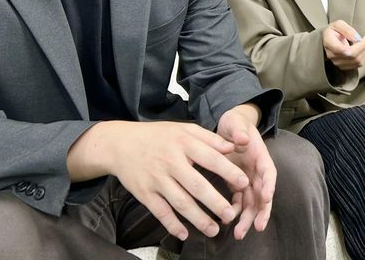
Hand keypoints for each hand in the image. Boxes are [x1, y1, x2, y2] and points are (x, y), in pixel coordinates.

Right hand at [69, 120, 248, 241]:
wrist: (121, 143)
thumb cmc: (159, 136)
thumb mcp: (184, 129)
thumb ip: (209, 138)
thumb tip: (234, 147)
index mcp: (184, 144)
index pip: (211, 159)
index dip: (228, 171)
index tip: (244, 183)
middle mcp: (171, 162)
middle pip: (196, 185)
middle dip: (215, 202)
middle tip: (231, 215)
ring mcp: (157, 179)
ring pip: (180, 202)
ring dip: (198, 218)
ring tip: (215, 229)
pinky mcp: (144, 193)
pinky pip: (160, 212)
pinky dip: (172, 224)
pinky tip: (185, 234)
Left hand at [217, 105, 276, 239]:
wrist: (229, 126)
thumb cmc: (235, 123)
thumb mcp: (236, 122)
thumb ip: (240, 131)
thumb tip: (243, 140)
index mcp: (260, 155)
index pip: (268, 172)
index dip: (269, 185)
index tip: (267, 198)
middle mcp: (257, 170)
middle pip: (263, 193)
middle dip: (261, 211)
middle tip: (258, 227)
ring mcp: (247, 178)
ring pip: (251, 201)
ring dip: (247, 217)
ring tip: (239, 234)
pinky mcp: (236, 182)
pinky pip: (238, 200)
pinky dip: (235, 210)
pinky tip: (227, 221)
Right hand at [323, 19, 364, 69]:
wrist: (329, 38)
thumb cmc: (334, 30)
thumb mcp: (339, 24)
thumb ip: (347, 30)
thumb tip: (357, 39)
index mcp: (329, 43)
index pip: (346, 50)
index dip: (360, 45)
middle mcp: (332, 55)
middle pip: (353, 56)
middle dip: (364, 47)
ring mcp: (337, 63)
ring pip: (357, 61)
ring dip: (364, 51)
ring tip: (362, 43)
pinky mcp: (342, 66)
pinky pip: (357, 64)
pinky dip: (362, 56)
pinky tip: (360, 49)